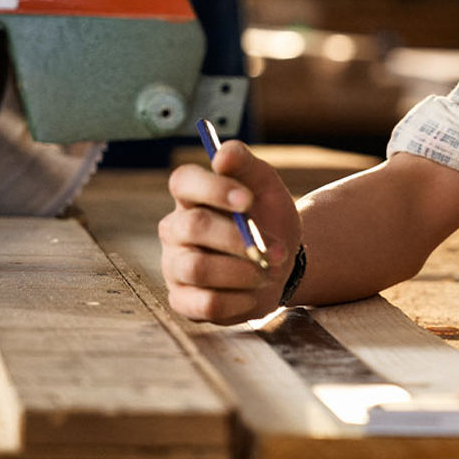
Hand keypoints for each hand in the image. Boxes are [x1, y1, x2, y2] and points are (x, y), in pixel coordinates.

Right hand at [159, 141, 301, 323]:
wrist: (283, 261)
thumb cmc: (267, 217)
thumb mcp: (265, 185)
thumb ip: (246, 164)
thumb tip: (222, 154)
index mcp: (192, 196)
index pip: (183, 181)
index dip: (213, 189)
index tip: (247, 200)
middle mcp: (175, 229)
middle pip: (194, 226)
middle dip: (240, 238)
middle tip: (276, 250)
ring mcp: (175, 265)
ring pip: (198, 268)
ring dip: (243, 271)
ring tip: (268, 272)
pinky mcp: (183, 300)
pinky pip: (204, 304)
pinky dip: (237, 300)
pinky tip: (253, 293)